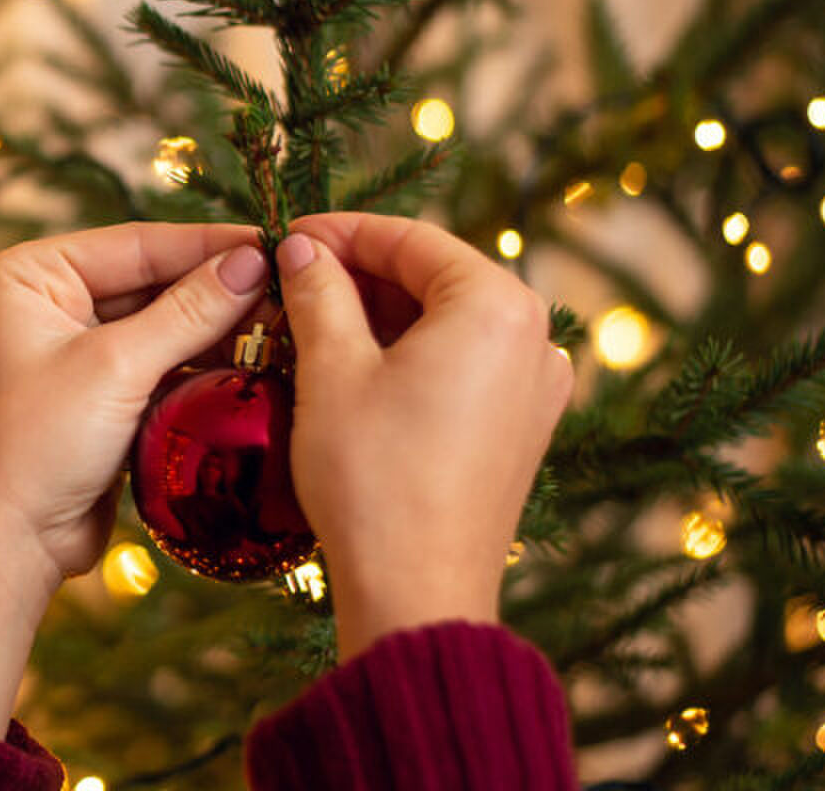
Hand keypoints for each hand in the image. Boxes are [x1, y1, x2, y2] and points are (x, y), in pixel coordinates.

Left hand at [0, 223, 267, 733]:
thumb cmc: (33, 446)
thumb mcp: (116, 367)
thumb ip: (189, 312)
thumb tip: (252, 262)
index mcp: (31, 275)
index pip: (136, 244)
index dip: (209, 245)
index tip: (275, 246)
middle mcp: (47, 303)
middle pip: (152, 280)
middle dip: (218, 290)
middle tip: (289, 291)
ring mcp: (72, 351)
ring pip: (161, 324)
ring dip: (216, 330)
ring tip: (282, 327)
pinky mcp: (97, 396)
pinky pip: (159, 365)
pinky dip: (200, 366)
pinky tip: (252, 364)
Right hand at [276, 214, 572, 659]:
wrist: (418, 593)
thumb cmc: (374, 478)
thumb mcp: (332, 370)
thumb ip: (319, 293)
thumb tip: (303, 250)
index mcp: (497, 306)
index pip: (412, 240)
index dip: (342, 232)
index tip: (288, 235)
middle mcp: (534, 338)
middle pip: (436, 277)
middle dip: (361, 275)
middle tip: (292, 280)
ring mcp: (536, 387)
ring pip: (448, 321)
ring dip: (382, 315)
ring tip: (312, 322)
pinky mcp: (523, 428)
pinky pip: (464, 364)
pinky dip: (411, 354)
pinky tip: (356, 366)